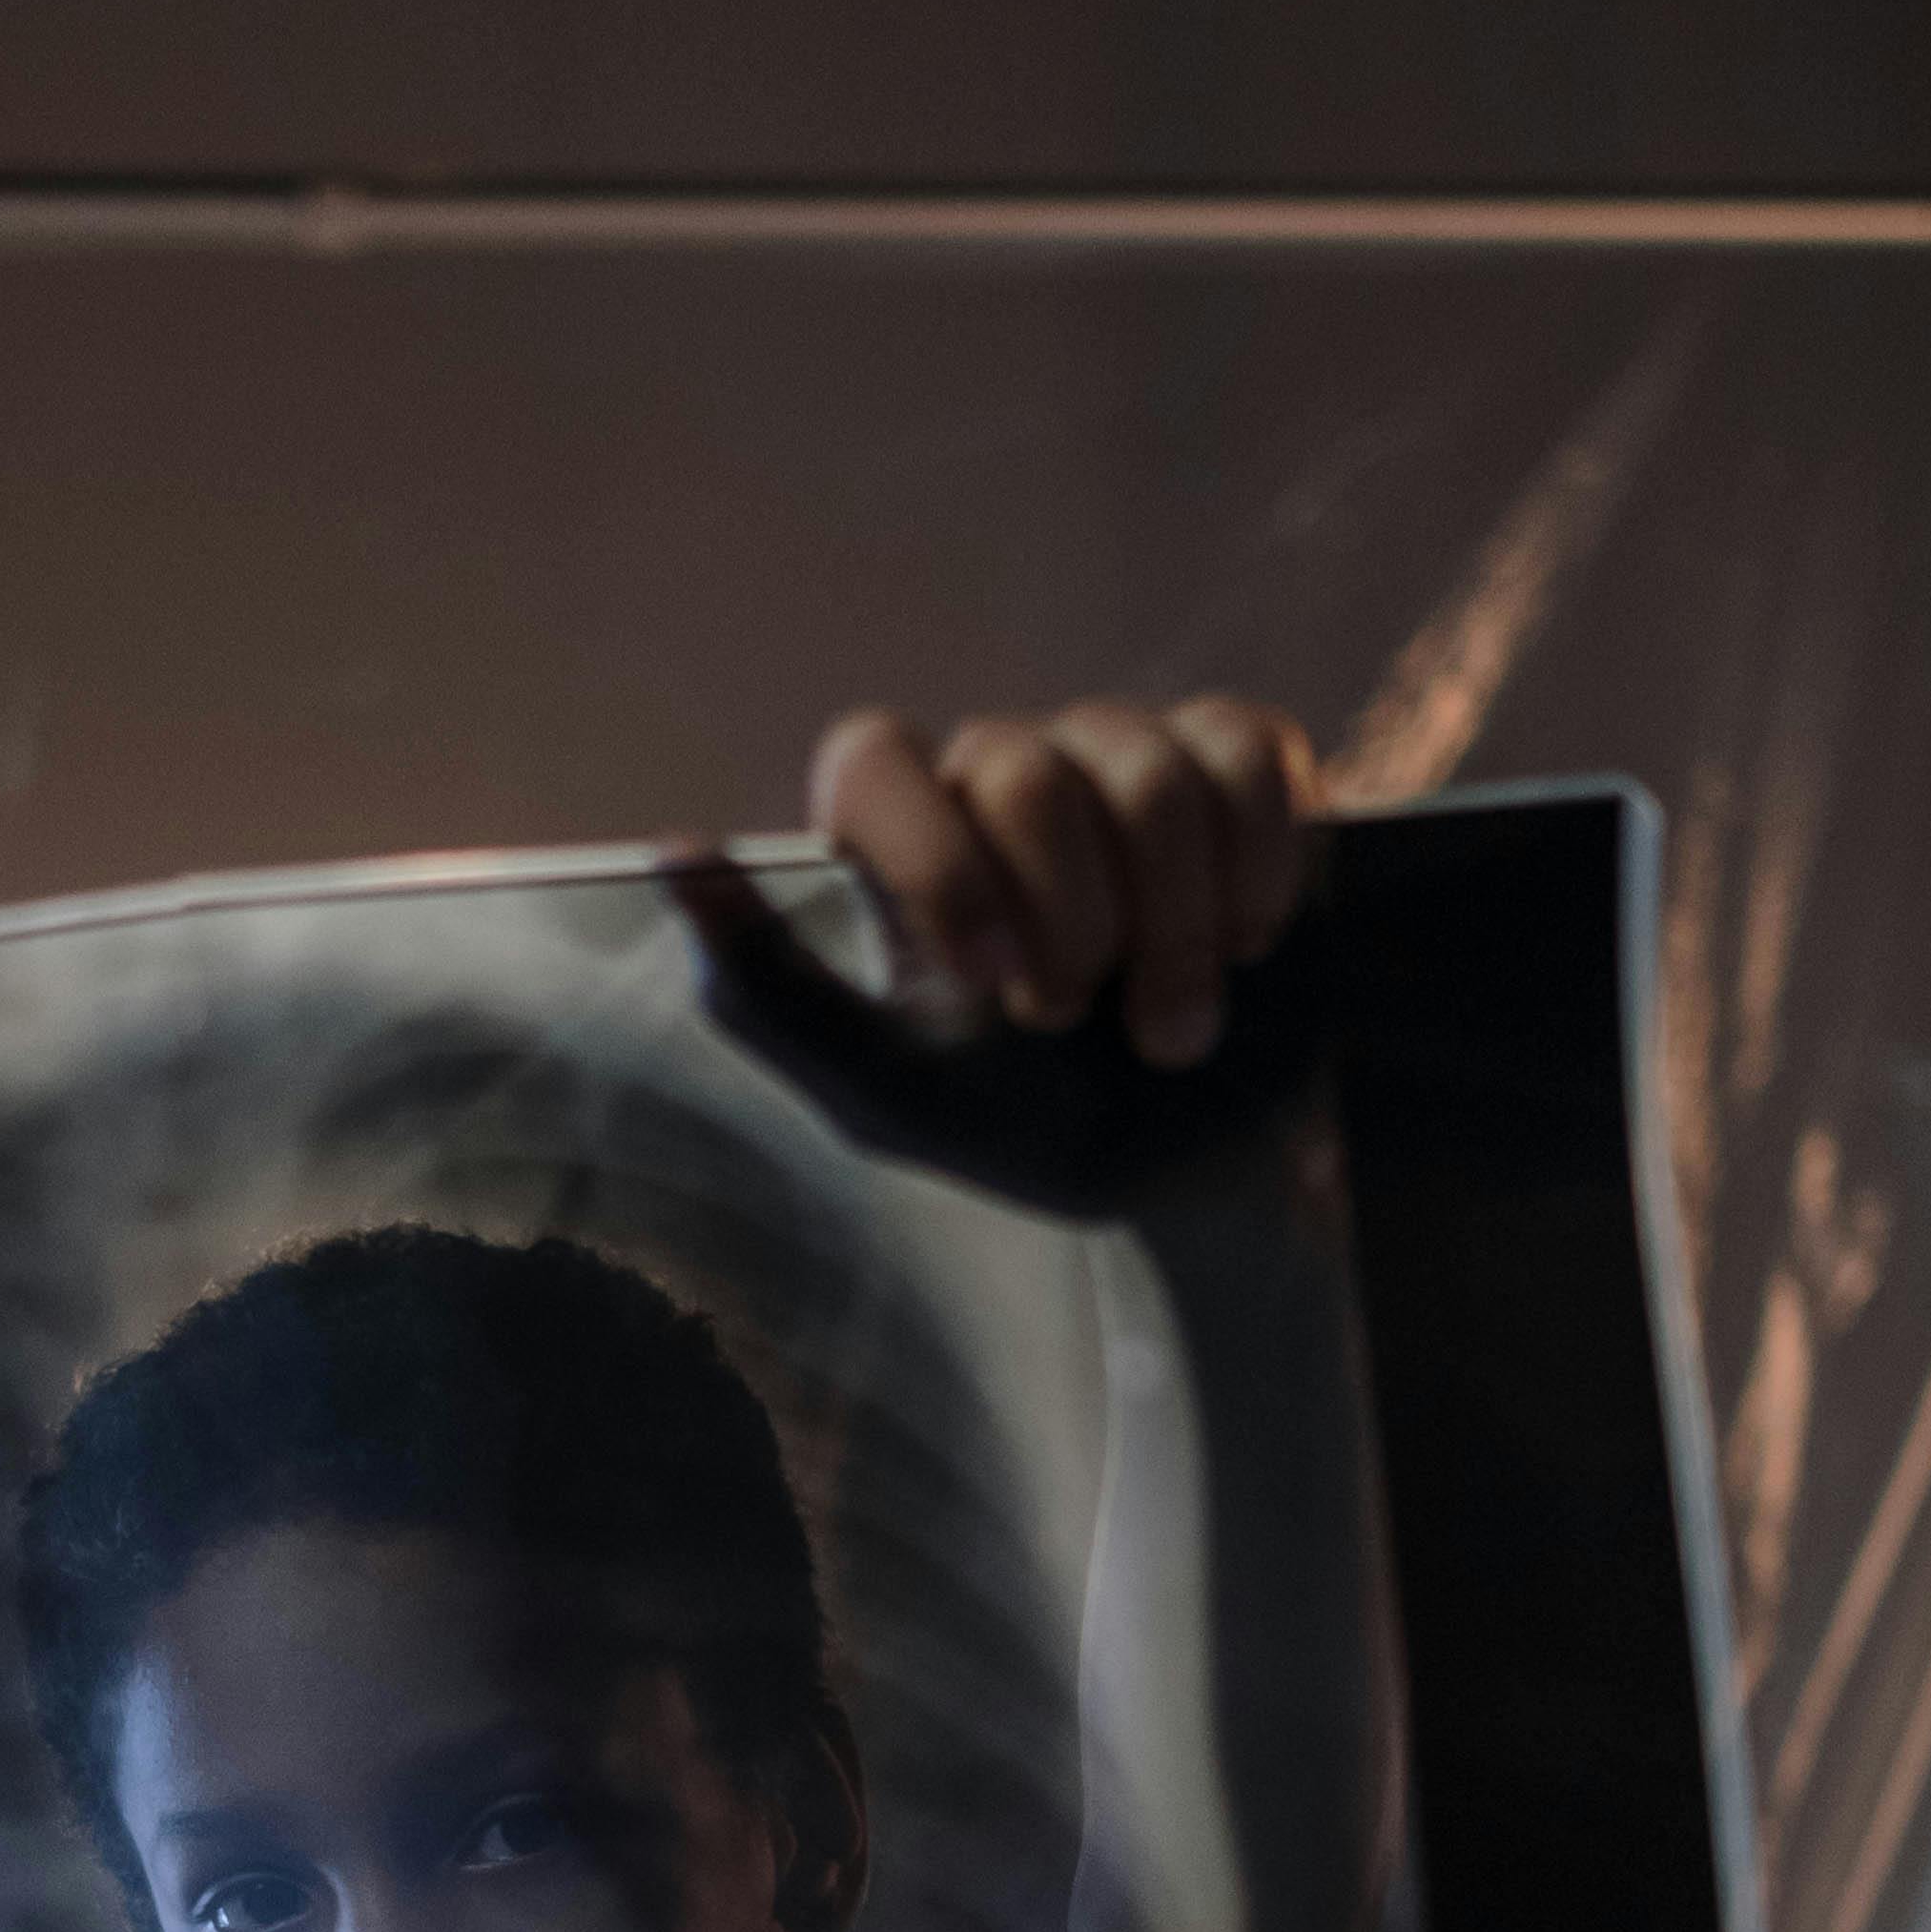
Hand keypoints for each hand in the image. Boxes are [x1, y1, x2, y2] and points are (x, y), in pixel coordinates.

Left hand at [668, 694, 1330, 1218]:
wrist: (1193, 1181)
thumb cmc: (1029, 1130)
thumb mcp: (885, 1091)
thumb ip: (769, 990)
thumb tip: (674, 855)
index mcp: (904, 840)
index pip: (877, 758)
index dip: (934, 861)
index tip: (988, 982)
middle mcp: (1003, 779)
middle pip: (1020, 767)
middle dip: (1066, 918)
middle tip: (1071, 1020)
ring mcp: (1122, 763)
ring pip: (1142, 765)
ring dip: (1170, 921)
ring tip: (1170, 1027)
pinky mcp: (1236, 769)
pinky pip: (1245, 750)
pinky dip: (1256, 856)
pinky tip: (1251, 940)